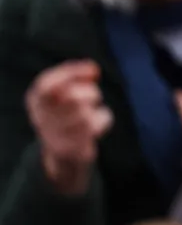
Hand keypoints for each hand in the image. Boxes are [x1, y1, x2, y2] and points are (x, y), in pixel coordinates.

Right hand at [27, 61, 112, 196]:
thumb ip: (76, 77)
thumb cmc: (67, 114)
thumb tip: (93, 70)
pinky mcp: (73, 147)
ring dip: (95, 108)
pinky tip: (94, 129)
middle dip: (91, 93)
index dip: (73, 72)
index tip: (94, 69)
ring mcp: (56, 135)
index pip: (46, 84)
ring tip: (88, 115)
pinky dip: (104, 120)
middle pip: (73, 97)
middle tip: (92, 98)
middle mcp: (41, 118)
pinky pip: (100, 121)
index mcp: (35, 100)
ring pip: (87, 111)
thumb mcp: (64, 92)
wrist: (62, 154)